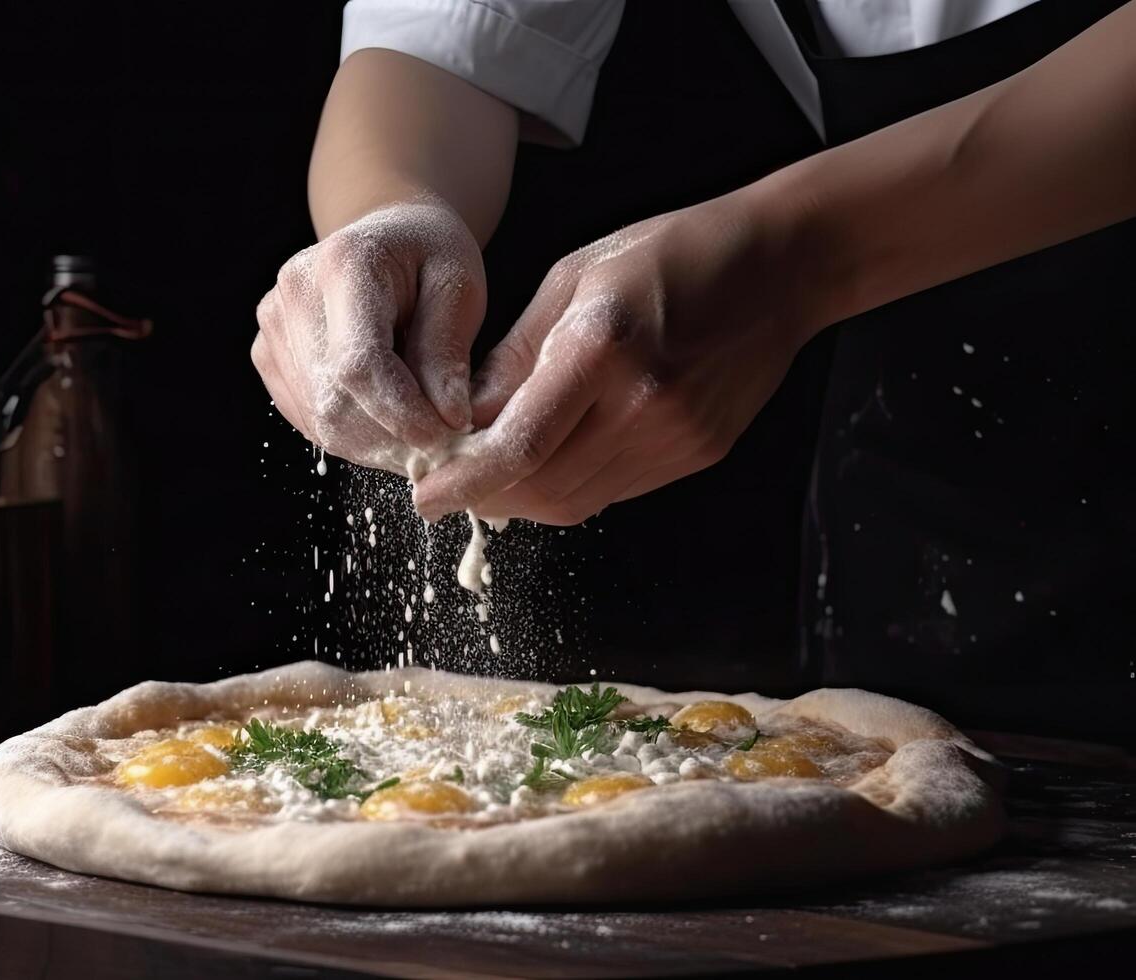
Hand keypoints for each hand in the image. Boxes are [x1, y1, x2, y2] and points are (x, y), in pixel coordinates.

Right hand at [251, 197, 484, 474]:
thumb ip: (448, 351)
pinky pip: (308, 418)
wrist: (388, 239)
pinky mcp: (267, 353)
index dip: (400, 412)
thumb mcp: (459, 288)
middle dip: (391, 436)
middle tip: (440, 444)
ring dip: (374, 442)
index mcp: (345, 264)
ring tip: (417, 430)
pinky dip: (352, 435)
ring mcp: (273, 325)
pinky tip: (384, 419)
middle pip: (334, 398)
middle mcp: (295, 292)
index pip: (359, 362)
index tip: (444, 437)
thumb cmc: (430, 258)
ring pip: (320, 418)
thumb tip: (448, 419)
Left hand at [413, 197, 807, 523]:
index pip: (519, 446)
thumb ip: (513, 358)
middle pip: (542, 488)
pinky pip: (613, 491)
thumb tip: (461, 421)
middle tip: (450, 483)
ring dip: (525, 498)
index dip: (464, 483)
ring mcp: (676, 438)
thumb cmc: (667, 256)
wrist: (780, 267)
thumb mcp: (571, 281)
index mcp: (602, 348)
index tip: (426, 495)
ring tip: (495, 471)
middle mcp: (642, 404)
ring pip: (575, 502)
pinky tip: (555, 456)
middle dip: (486, 495)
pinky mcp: (697, 455)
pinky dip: (570, 485)